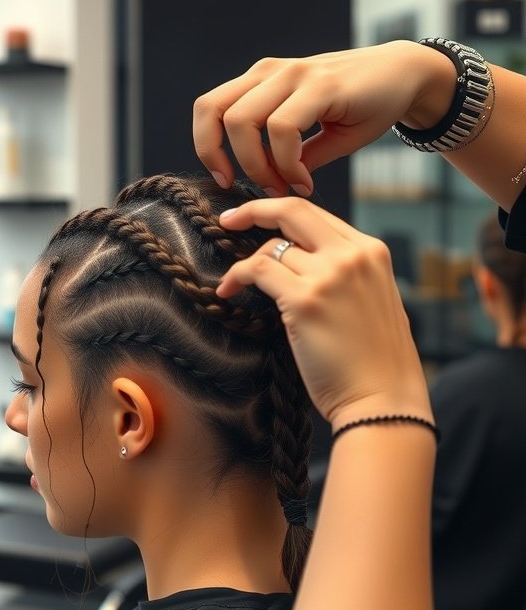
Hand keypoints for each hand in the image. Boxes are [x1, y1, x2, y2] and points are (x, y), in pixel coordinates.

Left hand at [193, 41, 455, 196]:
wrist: (407, 76)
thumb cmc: (363, 105)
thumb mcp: (317, 134)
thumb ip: (289, 155)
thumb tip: (269, 185)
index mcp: (262, 81)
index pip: (209, 107)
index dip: (207, 146)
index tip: (226, 180)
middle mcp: (271, 73)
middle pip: (214, 112)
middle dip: (224, 159)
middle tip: (253, 188)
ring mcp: (294, 74)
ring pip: (243, 121)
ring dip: (258, 165)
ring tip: (284, 186)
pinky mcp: (320, 84)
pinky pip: (282, 128)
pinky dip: (286, 162)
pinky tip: (305, 180)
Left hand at [217, 196, 430, 429]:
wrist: (383, 400)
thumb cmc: (375, 363)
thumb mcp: (374, 301)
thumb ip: (347, 274)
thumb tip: (305, 263)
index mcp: (372, 252)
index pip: (319, 216)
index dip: (282, 213)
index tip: (258, 218)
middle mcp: (353, 255)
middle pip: (293, 211)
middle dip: (254, 209)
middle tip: (229, 220)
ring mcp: (330, 275)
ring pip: (272, 249)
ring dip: (247, 266)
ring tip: (234, 285)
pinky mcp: (305, 300)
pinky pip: (258, 270)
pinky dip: (236, 277)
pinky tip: (227, 291)